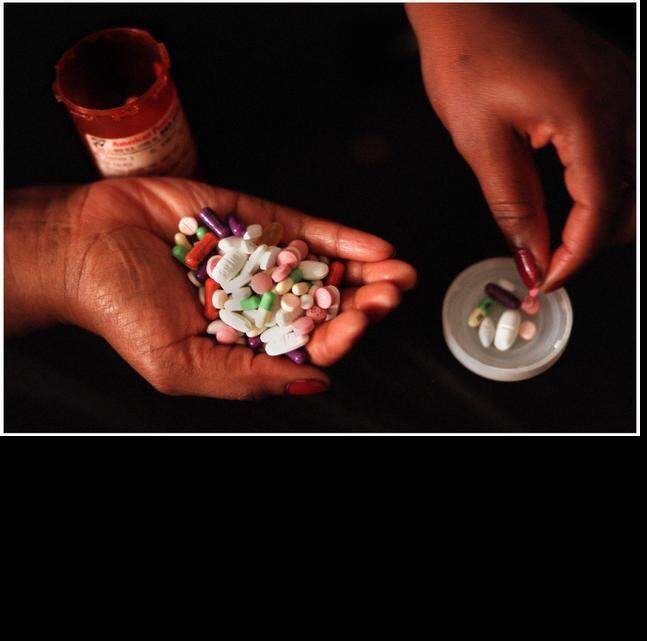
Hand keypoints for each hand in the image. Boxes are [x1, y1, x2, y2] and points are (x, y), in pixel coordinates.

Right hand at [4, 178, 415, 398]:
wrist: (81, 247)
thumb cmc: (121, 313)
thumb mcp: (181, 366)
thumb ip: (248, 379)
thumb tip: (315, 383)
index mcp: (250, 343)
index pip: (311, 344)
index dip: (342, 335)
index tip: (362, 324)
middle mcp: (265, 303)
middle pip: (330, 306)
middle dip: (367, 301)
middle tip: (394, 293)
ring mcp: (265, 261)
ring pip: (329, 268)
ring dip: (368, 272)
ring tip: (401, 273)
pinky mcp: (257, 221)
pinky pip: (310, 231)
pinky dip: (344, 238)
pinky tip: (377, 246)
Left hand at [408, 3, 634, 291]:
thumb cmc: (467, 51)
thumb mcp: (480, 139)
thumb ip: (514, 206)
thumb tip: (533, 258)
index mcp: (589, 116)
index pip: (601, 211)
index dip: (574, 256)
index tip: (545, 279)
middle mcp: (622, 102)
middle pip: (631, 203)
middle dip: (592, 241)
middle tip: (547, 259)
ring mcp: (626, 91)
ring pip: (635, 181)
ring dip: (602, 214)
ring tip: (555, 230)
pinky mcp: (620, 87)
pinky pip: (627, 150)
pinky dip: (605, 182)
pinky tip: (568, 191)